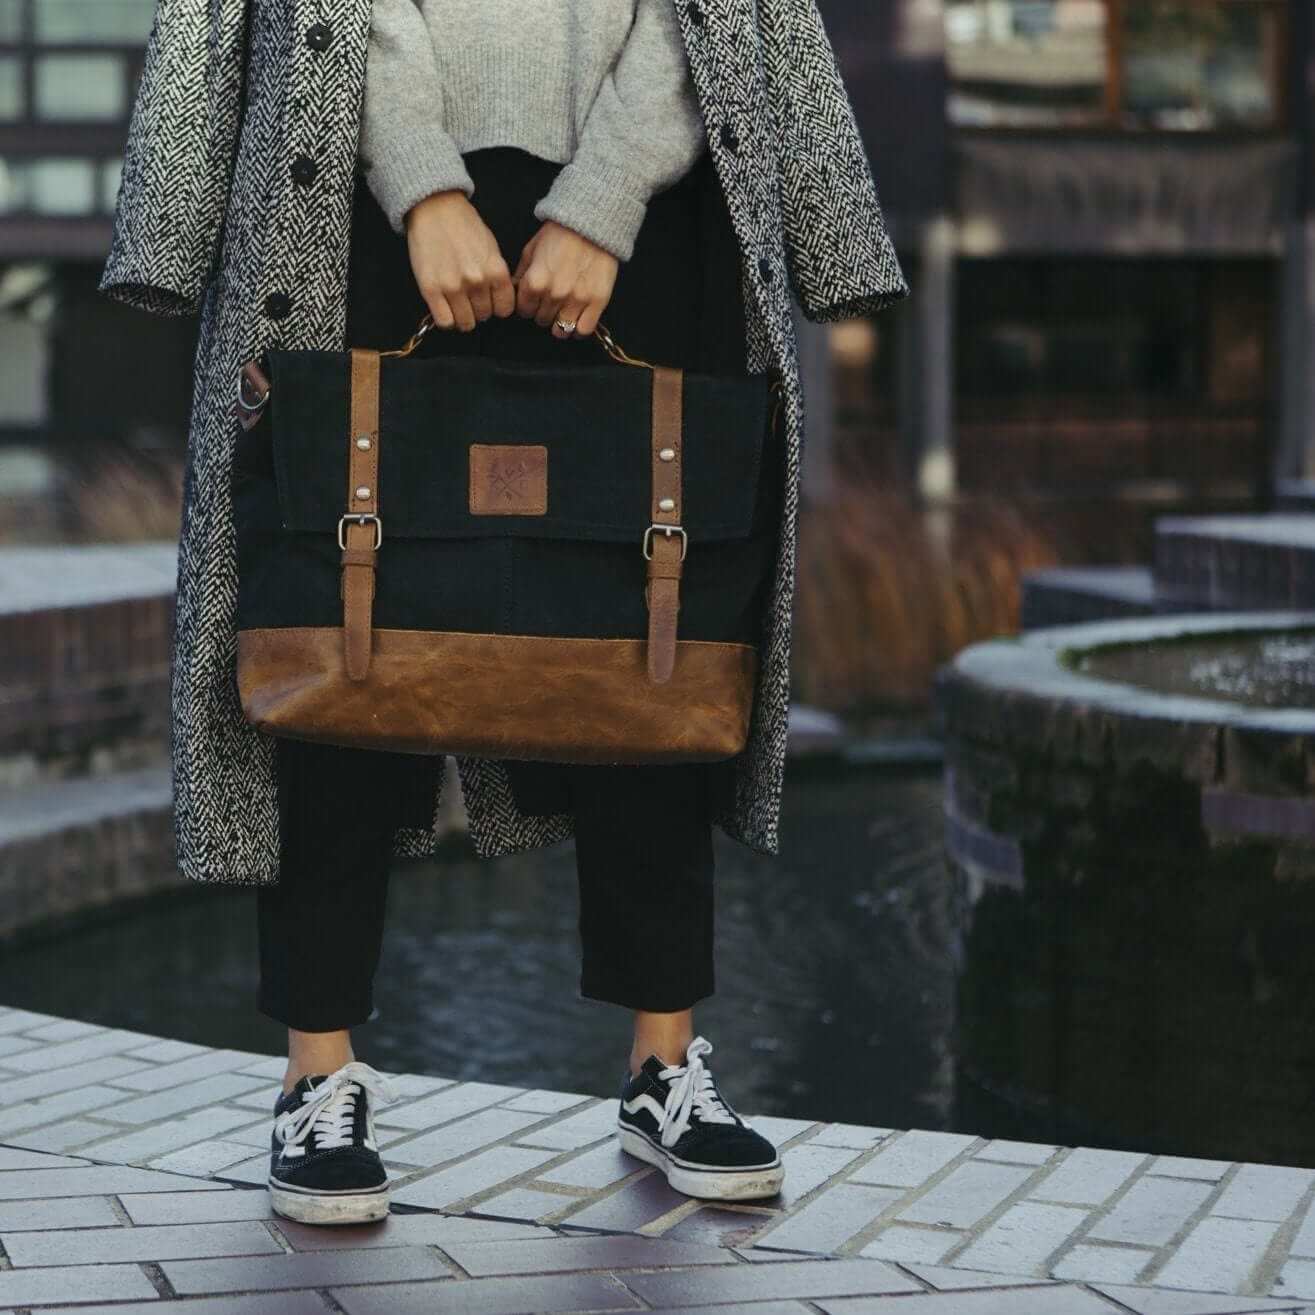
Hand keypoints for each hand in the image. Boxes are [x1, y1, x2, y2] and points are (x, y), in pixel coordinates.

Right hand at [404, 190, 515, 331]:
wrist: (435, 209)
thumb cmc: (464, 227)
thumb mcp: (492, 248)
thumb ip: (497, 276)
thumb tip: (500, 299)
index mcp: (495, 270)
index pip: (504, 310)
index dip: (497, 307)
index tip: (489, 301)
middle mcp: (476, 281)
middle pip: (484, 316)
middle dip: (478, 310)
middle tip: (469, 297)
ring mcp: (453, 287)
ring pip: (465, 323)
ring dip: (462, 317)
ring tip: (457, 303)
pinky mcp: (431, 290)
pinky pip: (445, 322)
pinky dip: (446, 319)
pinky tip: (445, 308)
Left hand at [512, 221, 618, 339]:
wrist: (591, 225)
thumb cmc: (560, 234)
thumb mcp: (531, 250)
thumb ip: (521, 274)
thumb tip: (514, 292)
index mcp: (535, 282)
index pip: (524, 311)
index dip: (528, 306)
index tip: (534, 302)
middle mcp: (554, 295)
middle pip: (542, 320)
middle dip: (543, 312)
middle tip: (550, 302)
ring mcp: (576, 300)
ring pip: (561, 330)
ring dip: (560, 324)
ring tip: (563, 313)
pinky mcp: (596, 302)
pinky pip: (583, 330)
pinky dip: (578, 330)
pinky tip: (577, 321)